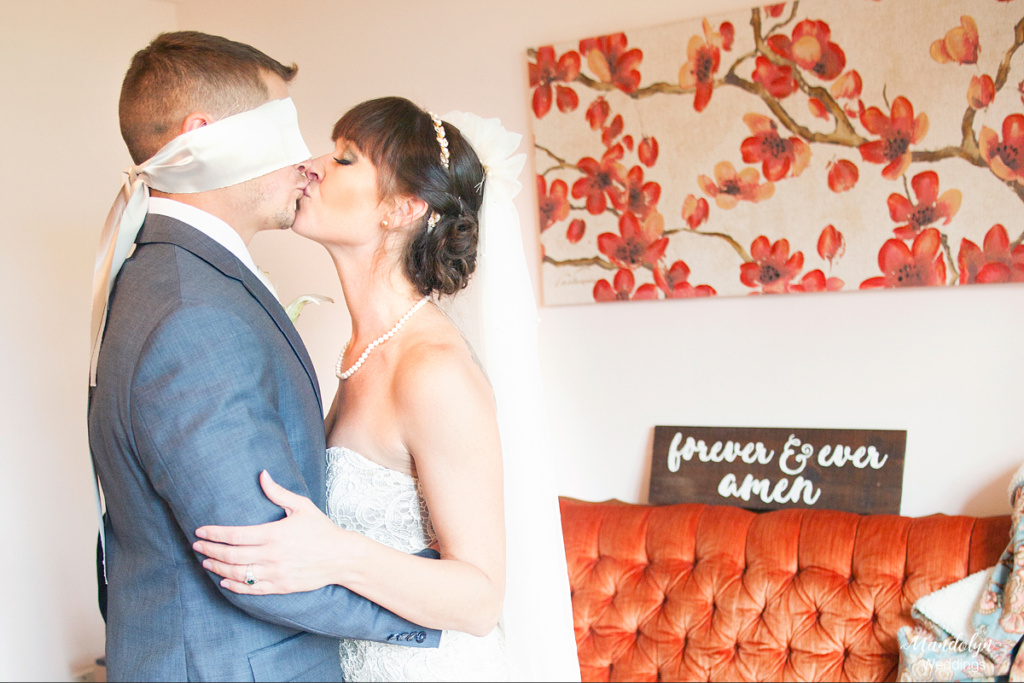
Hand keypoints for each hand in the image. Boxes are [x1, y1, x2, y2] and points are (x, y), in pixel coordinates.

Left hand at [193, 470, 352, 594]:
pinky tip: (224, 581)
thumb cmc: (321, 529)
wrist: (341, 557)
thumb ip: (278, 492)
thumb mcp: (302, 506)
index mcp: (273, 534)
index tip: (200, 531)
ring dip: (218, 568)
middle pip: (231, 555)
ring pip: (238, 573)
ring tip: (205, 563)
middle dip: (210, 551)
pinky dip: (234, 586)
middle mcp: (271, 555)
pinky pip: (252, 589)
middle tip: (196, 547)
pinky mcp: (280, 586)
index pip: (235, 535)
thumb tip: (262, 474)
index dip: (215, 534)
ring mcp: (275, 573)